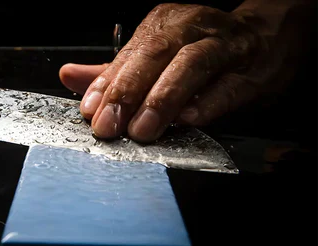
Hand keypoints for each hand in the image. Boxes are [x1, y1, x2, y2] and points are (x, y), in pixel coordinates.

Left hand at [59, 2, 300, 142]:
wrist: (266, 39)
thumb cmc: (202, 49)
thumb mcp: (154, 56)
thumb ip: (114, 70)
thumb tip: (70, 77)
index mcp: (163, 25)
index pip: (129, 53)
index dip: (107, 84)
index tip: (90, 111)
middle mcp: (191, 28)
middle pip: (155, 54)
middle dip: (128, 92)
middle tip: (109, 126)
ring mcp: (224, 46)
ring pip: (191, 65)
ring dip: (163, 99)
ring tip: (142, 129)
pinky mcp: (252, 71)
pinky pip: (230, 86)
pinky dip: (208, 102)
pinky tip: (188, 119)